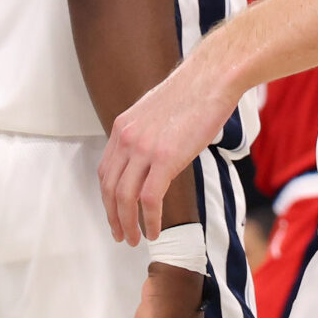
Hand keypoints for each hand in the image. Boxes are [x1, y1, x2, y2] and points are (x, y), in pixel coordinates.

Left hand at [99, 54, 240, 244]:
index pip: (106, 170)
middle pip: (110, 187)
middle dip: (113, 216)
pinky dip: (149, 219)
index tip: (114, 211)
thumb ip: (147, 134)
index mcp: (122, 127)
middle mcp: (126, 138)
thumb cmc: (193, 93)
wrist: (211, 78)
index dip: (107, 196)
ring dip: (128, 223)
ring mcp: (144, 148)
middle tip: (120, 234)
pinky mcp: (165, 158)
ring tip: (135, 239)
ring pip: (125, 197)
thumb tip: (152, 156)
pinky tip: (153, 230)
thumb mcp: (157, 112)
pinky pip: (150, 199)